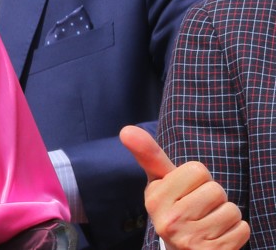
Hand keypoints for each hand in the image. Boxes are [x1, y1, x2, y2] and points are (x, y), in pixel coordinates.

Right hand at [120, 125, 249, 249]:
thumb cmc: (174, 208)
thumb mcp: (159, 183)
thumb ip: (148, 154)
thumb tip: (126, 129)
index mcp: (155, 199)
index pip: (197, 170)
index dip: (197, 179)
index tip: (186, 192)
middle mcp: (170, 221)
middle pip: (215, 189)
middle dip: (213, 197)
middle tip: (199, 209)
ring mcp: (191, 240)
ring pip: (231, 210)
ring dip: (226, 215)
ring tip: (209, 223)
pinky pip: (242, 228)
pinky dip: (235, 231)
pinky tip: (218, 236)